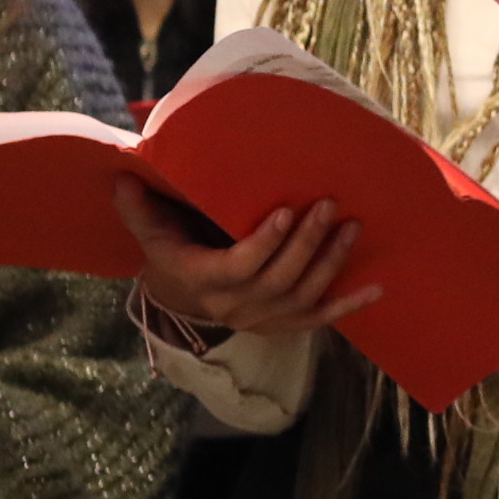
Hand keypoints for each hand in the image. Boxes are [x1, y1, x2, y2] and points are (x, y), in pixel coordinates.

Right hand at [113, 186, 379, 341]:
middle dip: (307, 242)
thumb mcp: (152, 233)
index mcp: (204, 280)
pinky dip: (349, 305)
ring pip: (303, 295)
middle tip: (329, 204)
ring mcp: (263, 318)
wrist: (182, 300)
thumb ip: (140, 208)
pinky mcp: (284, 325)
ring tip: (353, 226)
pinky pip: (320, 319)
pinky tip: (377, 288)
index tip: (287, 211)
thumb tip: (121, 174)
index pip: (238, 266)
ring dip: (331, 262)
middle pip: (279, 279)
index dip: (265, 243)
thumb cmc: (173, 253)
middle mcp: (236, 306)